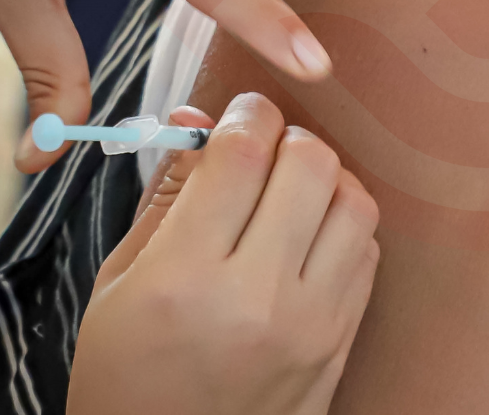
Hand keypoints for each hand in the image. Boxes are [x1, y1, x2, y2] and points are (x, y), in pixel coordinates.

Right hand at [67, 94, 379, 414]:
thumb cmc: (127, 377)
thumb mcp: (120, 283)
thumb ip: (168, 195)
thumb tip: (199, 119)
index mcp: (185, 279)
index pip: (242, 155)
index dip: (247, 113)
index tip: (243, 111)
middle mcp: (258, 298)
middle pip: (311, 165)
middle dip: (288, 139)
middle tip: (265, 151)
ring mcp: (312, 324)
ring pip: (355, 203)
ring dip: (326, 180)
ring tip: (291, 193)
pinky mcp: (340, 342)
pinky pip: (367, 251)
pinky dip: (343, 227)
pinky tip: (309, 237)